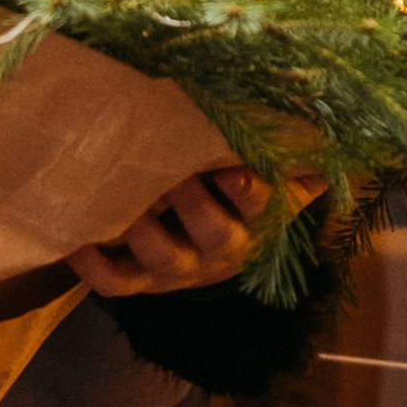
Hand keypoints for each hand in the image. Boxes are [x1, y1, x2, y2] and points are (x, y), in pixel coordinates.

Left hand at [69, 164, 293, 298]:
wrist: (215, 252)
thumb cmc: (244, 198)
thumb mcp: (280, 182)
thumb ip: (299, 156)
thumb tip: (330, 123)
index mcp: (255, 219)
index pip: (260, 206)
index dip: (248, 192)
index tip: (231, 170)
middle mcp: (219, 248)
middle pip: (213, 235)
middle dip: (194, 207)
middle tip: (173, 177)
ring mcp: (179, 267)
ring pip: (163, 260)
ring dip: (145, 235)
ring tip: (127, 209)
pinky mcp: (142, 280)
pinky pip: (118, 283)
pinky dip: (95, 270)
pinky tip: (76, 244)